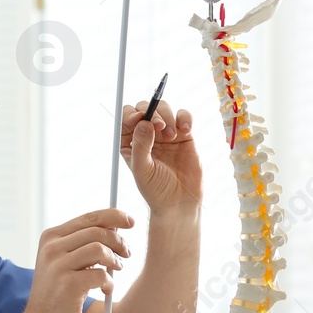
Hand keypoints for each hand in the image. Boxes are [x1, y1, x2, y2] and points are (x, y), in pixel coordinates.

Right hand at [20, 208, 133, 312]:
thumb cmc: (58, 291)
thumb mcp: (65, 261)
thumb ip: (84, 243)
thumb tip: (115, 226)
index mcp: (51, 237)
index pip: (88, 217)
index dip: (113, 216)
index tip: (130, 221)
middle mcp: (52, 248)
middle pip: (97, 232)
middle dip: (118, 241)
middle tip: (127, 253)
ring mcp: (58, 266)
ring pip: (100, 250)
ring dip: (115, 261)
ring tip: (116, 271)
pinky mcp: (68, 285)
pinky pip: (101, 275)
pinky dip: (109, 282)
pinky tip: (105, 290)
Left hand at [121, 99, 202, 213]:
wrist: (179, 203)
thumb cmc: (156, 190)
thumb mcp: (142, 169)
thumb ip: (141, 145)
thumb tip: (143, 122)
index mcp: (130, 141)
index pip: (127, 117)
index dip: (132, 113)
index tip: (139, 119)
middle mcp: (147, 135)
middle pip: (146, 108)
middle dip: (152, 112)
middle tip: (159, 126)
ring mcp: (166, 134)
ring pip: (165, 109)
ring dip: (168, 116)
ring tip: (173, 135)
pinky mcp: (184, 136)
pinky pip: (184, 116)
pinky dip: (185, 117)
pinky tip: (185, 130)